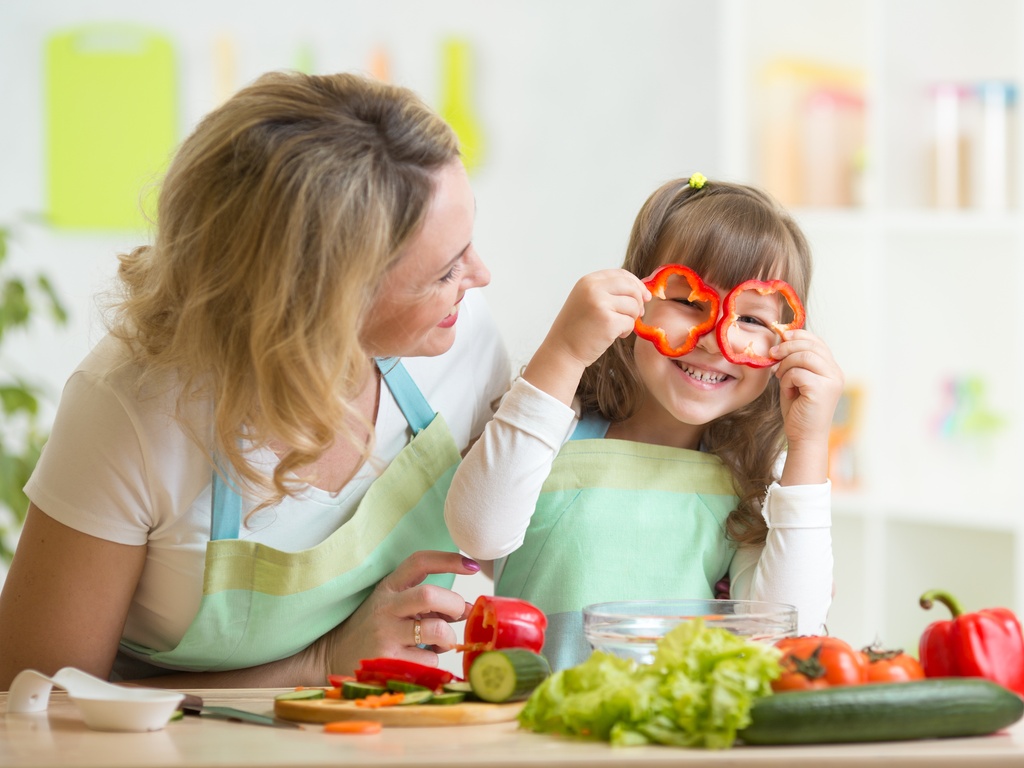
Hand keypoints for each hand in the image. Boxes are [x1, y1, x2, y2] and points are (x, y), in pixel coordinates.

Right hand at [315, 550, 478, 675]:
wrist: (332, 656)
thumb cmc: (373, 629)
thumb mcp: (392, 605)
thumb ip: (426, 604)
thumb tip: (467, 610)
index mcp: (388, 588)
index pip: (419, 562)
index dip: (448, 560)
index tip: (472, 566)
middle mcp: (386, 608)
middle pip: (429, 594)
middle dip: (454, 603)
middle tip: (458, 614)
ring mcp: (385, 634)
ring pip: (436, 630)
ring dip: (448, 638)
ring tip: (440, 643)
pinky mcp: (387, 661)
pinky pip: (429, 659)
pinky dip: (434, 661)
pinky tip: (420, 660)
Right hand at [549, 269, 650, 367]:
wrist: (562, 350)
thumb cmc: (577, 328)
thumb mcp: (587, 300)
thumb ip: (608, 291)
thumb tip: (642, 291)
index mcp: (588, 281)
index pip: (621, 274)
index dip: (636, 284)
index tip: (643, 296)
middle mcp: (593, 288)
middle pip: (631, 288)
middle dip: (639, 302)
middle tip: (637, 314)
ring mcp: (600, 304)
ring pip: (633, 305)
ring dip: (631, 319)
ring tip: (618, 328)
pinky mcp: (608, 322)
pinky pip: (630, 322)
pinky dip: (626, 331)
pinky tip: (614, 335)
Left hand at [771, 329, 843, 484]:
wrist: (803, 437)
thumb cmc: (797, 410)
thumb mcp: (795, 380)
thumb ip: (793, 361)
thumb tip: (781, 337)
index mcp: (831, 369)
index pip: (817, 341)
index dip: (797, 335)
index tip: (780, 337)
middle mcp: (836, 373)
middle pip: (810, 345)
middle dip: (787, 347)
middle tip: (772, 356)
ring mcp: (832, 381)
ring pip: (804, 356)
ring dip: (786, 365)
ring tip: (781, 378)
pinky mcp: (822, 390)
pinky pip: (798, 373)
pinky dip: (787, 381)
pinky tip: (788, 393)